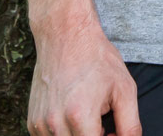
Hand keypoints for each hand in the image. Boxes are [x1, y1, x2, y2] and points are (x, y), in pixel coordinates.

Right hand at [27, 13, 139, 135]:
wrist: (66, 36)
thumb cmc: (97, 60)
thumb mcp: (125, 90)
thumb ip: (130, 126)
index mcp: (80, 117)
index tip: (112, 130)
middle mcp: (56, 124)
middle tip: (104, 124)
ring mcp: (41, 124)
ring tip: (89, 117)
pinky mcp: (32, 122)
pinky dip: (65, 134)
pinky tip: (74, 115)